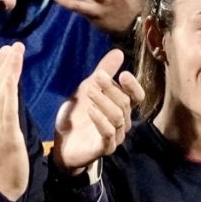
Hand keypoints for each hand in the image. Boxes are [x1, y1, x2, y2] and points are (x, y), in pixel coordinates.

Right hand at [0, 44, 30, 201]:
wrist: (0, 186)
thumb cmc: (1, 160)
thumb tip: (4, 91)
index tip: (4, 53)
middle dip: (1, 63)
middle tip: (12, 46)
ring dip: (6, 69)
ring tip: (16, 52)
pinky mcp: (5, 134)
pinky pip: (6, 107)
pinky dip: (9, 88)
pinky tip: (14, 74)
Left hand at [50, 47, 142, 173]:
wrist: (63, 144)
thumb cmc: (79, 116)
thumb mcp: (88, 89)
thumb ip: (104, 72)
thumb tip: (118, 52)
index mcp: (122, 108)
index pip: (137, 97)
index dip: (133, 86)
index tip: (123, 74)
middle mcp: (122, 123)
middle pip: (125, 104)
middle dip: (111, 89)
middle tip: (97, 77)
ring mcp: (115, 137)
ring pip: (118, 118)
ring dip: (104, 102)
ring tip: (89, 92)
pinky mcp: (104, 149)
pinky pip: (108, 134)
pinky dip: (100, 120)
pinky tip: (90, 110)